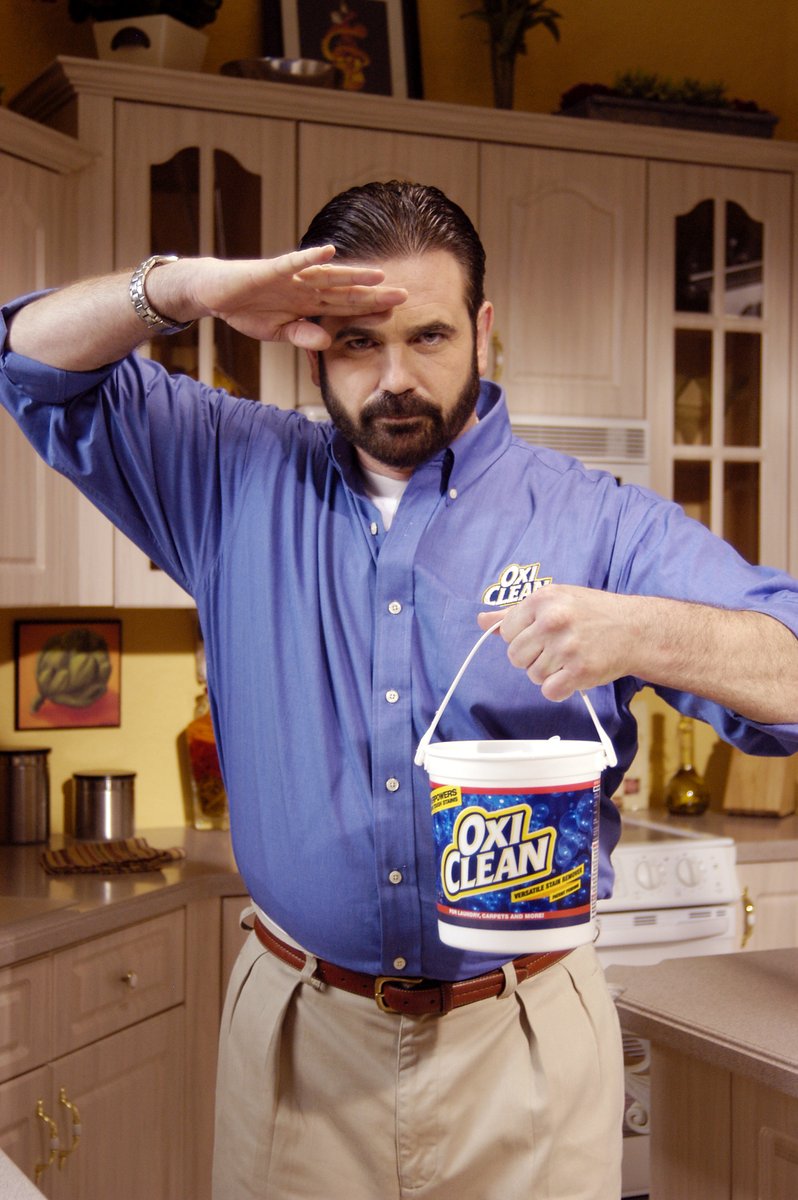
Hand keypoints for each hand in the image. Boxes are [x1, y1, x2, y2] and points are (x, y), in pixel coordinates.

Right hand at [183, 246, 407, 348]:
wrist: (215, 293)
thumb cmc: (247, 310)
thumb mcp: (277, 333)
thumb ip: (301, 337)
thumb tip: (326, 343)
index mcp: (309, 304)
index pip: (345, 308)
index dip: (368, 310)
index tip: (394, 315)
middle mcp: (306, 287)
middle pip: (345, 291)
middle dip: (373, 293)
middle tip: (404, 295)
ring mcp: (291, 277)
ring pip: (327, 275)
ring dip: (352, 274)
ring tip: (378, 274)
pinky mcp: (270, 269)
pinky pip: (292, 262)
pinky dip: (309, 257)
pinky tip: (328, 252)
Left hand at [477, 585, 633, 700]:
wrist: (635, 629)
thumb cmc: (592, 613)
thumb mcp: (554, 601)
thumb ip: (515, 613)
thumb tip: (482, 621)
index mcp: (542, 600)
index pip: (506, 631)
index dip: (522, 637)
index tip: (541, 634)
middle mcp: (552, 621)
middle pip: (515, 657)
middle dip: (532, 657)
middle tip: (556, 649)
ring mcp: (566, 647)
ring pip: (532, 675)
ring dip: (548, 673)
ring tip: (569, 659)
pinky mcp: (580, 671)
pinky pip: (550, 691)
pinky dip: (559, 689)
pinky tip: (573, 675)